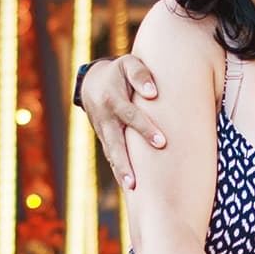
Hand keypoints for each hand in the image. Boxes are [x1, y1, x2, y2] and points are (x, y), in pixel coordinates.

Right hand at [80, 54, 164, 190]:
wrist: (92, 81)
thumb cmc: (119, 72)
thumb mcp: (128, 64)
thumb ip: (141, 74)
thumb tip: (153, 93)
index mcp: (113, 100)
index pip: (131, 117)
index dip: (145, 129)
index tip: (161, 142)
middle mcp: (105, 118)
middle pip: (115, 144)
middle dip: (125, 163)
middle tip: (135, 182)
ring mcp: (102, 130)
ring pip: (111, 153)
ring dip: (120, 171)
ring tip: (132, 189)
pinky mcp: (103, 138)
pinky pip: (111, 155)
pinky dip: (118, 169)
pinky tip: (130, 185)